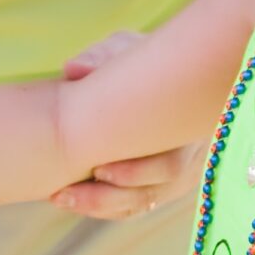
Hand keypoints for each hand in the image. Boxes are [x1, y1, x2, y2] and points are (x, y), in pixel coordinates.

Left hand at [51, 31, 197, 220]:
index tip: (99, 170)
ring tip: (60, 198)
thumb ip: (104, 57)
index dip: (138, 171)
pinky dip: (103, 206)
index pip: (174, 161)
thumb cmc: (142, 59)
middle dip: (115, 193)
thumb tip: (74, 69)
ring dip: (101, 204)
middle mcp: (194, 153)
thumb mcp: (127, 49)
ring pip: (144, 201)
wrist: (158, 71)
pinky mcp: (160, 183)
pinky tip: (71, 200)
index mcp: (192, 124)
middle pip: (158, 190)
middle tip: (70, 190)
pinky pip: (134, 205)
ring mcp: (181, 172)